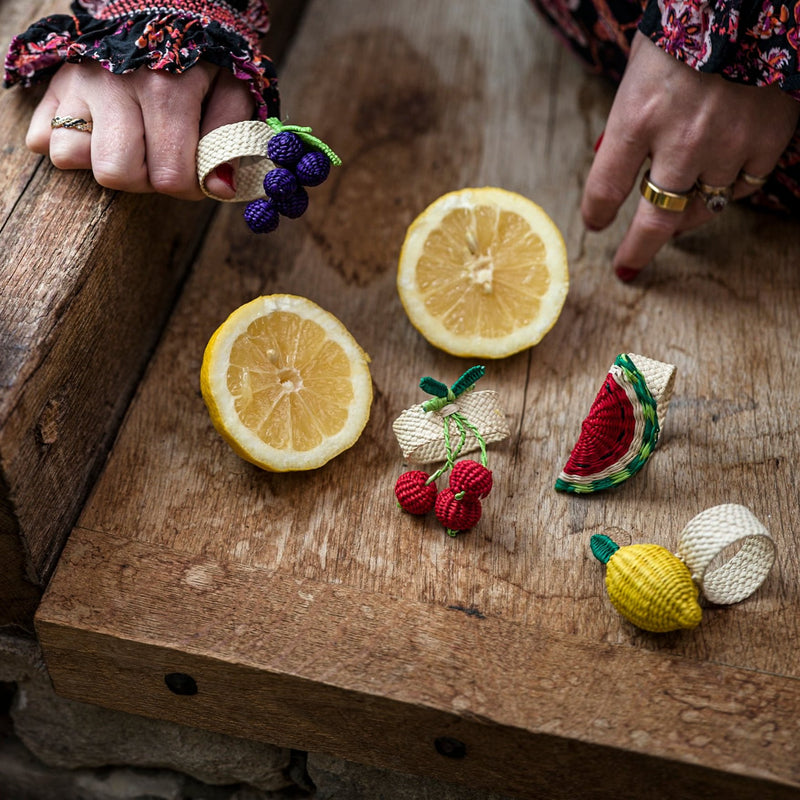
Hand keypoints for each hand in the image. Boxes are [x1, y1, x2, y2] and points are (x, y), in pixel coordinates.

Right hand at [25, 60, 254, 199]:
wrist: (161, 12)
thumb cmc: (200, 58)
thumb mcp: (231, 90)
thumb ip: (230, 139)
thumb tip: (219, 188)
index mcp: (165, 90)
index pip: (169, 176)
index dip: (187, 186)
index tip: (194, 172)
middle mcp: (114, 84)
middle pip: (116, 173)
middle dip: (143, 179)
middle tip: (159, 157)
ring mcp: (77, 83)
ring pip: (70, 155)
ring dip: (102, 160)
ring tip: (129, 144)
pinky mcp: (53, 86)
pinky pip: (42, 138)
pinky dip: (70, 143)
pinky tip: (99, 131)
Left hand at [583, 32, 799, 279]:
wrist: (750, 1)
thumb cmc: (684, 32)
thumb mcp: (639, 76)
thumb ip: (630, 126)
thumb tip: (626, 169)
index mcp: (637, 118)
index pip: (605, 188)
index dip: (596, 214)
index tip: (595, 224)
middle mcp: (681, 140)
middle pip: (654, 220)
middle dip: (637, 250)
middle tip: (627, 267)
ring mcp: (728, 144)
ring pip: (702, 208)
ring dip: (685, 217)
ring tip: (677, 217)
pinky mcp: (767, 139)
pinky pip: (742, 187)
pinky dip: (727, 190)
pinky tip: (718, 182)